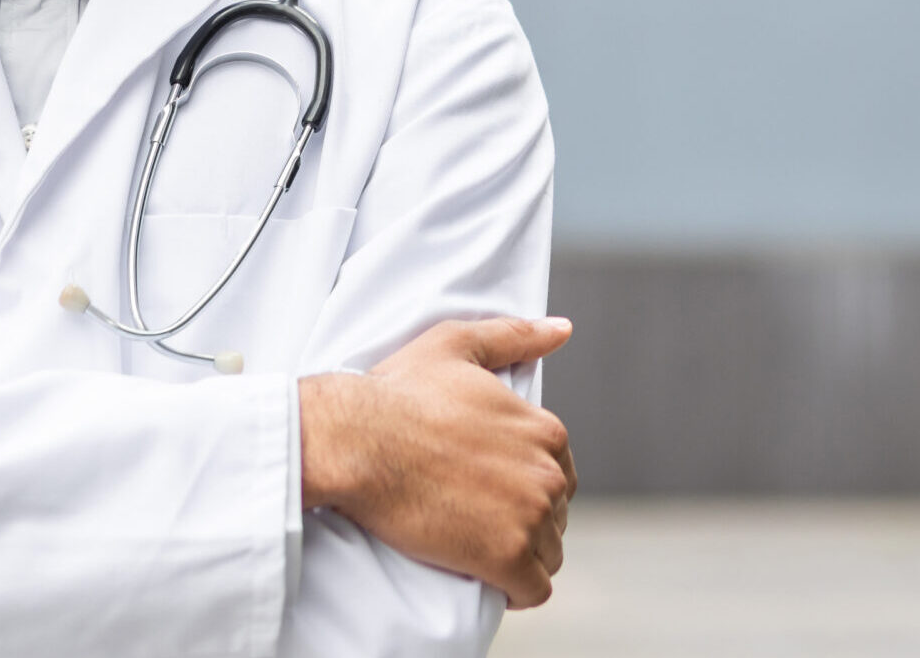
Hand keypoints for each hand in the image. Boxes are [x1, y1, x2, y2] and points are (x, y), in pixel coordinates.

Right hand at [298, 317, 577, 607]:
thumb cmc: (398, 392)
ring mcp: (530, 516)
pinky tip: (490, 581)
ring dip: (521, 556)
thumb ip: (515, 336)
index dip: (525, 484)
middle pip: (555, 514)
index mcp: (544, 429)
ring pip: (548, 553)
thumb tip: (562, 329)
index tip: (490, 489)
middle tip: (477, 518)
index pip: (559, 472)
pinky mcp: (506, 556)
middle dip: (524, 519)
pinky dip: (516, 590)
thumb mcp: (456, 346)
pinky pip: (533, 589)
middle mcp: (547, 472)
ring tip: (478, 547)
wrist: (357, 441)